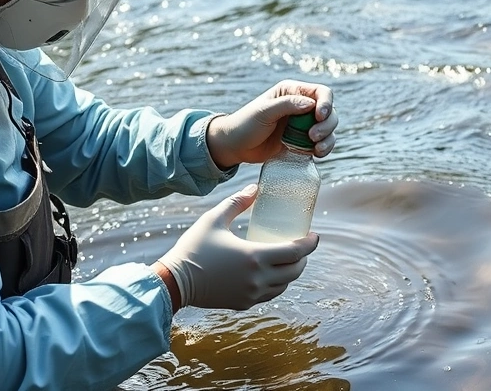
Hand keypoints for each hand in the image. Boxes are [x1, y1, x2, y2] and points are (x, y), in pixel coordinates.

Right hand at [156, 184, 318, 310]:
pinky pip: (269, 294)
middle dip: (303, 258)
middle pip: (295, 271)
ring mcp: (251, 294)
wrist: (175, 281)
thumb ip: (237, 202)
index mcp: (254, 257)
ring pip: (284, 285)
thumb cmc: (194, 248)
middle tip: (302, 245)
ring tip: (288, 258)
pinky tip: (270, 272)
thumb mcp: (214, 219)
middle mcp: (257, 279)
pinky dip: (276, 283)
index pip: (295, 252)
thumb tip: (255, 188)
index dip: (310, 244)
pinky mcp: (243, 303)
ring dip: (291, 272)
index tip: (315, 235)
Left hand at [207, 80, 338, 168]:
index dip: (326, 103)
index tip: (319, 116)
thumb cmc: (245, 124)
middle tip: (313, 136)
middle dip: (326, 125)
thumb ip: (287, 105)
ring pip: (329, 128)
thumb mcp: (264, 112)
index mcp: (292, 92)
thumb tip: (311, 103)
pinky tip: (316, 154)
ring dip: (328, 138)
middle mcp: (301, 106)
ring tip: (315, 149)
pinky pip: (322, 143)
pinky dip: (324, 148)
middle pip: (329, 112)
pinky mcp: (303, 141)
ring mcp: (303, 124)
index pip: (321, 92)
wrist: (236, 146)